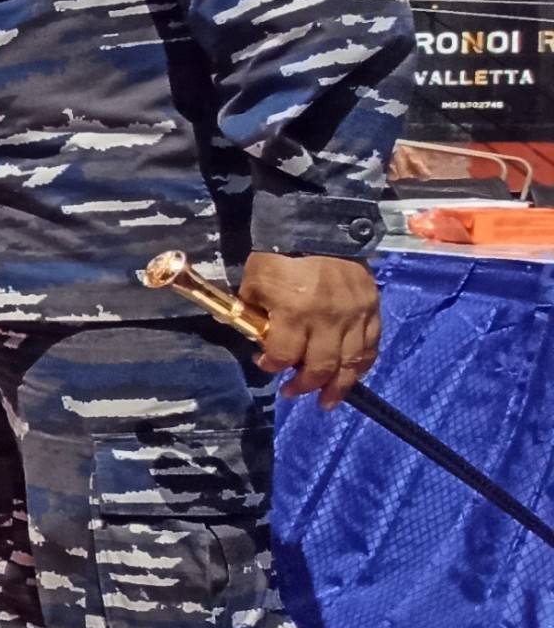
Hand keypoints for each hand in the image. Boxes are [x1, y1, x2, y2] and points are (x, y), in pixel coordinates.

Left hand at [238, 251, 380, 408]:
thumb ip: (254, 313)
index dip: (273, 366)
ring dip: (339, 387)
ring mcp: (355, 315)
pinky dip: (362, 365)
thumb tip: (258, 341)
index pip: (284, 355)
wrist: (319, 226)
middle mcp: (329, 318)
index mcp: (295, 311)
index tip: (266, 365)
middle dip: (305, 385)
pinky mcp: (373, 309)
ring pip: (351, 363)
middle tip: (294, 393)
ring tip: (328, 401)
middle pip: (321, 367)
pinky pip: (371, 346)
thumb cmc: (279, 256)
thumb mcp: (254, 282)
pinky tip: (351, 376)